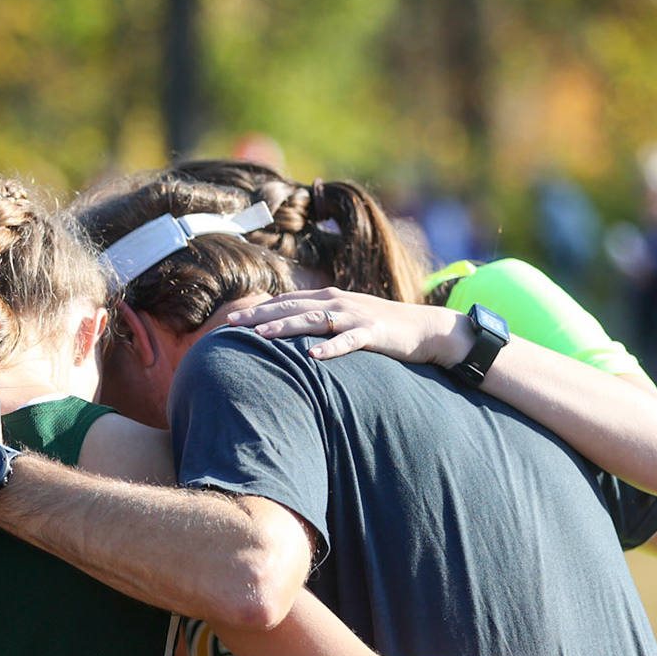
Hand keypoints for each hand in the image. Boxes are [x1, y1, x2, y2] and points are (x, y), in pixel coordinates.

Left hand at [226, 290, 467, 363]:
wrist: (425, 327)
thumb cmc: (381, 327)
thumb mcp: (346, 320)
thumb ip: (320, 322)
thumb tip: (290, 335)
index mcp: (328, 298)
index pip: (286, 301)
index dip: (258, 310)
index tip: (231, 321)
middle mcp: (337, 302)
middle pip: (292, 307)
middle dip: (260, 316)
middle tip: (231, 324)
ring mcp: (355, 316)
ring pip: (314, 320)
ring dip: (286, 327)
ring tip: (261, 337)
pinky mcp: (373, 332)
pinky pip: (348, 341)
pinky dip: (330, 348)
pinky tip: (312, 357)